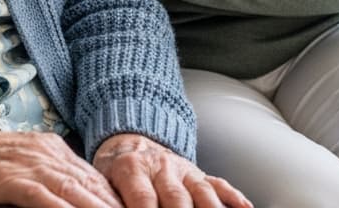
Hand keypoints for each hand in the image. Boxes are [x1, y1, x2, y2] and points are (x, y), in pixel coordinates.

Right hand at [0, 124, 120, 207]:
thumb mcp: (29, 162)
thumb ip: (54, 176)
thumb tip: (81, 194)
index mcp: (55, 150)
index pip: (94, 178)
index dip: (115, 199)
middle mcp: (49, 155)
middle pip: (90, 185)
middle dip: (113, 207)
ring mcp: (32, 166)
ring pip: (74, 191)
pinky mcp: (13, 180)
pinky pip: (43, 197)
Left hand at [94, 133, 251, 207]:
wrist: (127, 137)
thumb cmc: (114, 168)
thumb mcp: (104, 181)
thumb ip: (112, 200)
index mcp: (132, 169)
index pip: (143, 200)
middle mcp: (161, 167)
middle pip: (177, 199)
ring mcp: (183, 169)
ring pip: (202, 192)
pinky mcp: (198, 173)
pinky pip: (219, 184)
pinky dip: (233, 197)